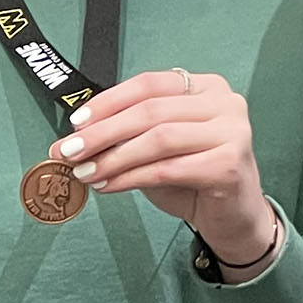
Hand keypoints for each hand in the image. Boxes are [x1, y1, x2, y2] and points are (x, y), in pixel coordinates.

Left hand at [55, 69, 277, 270]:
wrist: (233, 217)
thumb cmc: (193, 176)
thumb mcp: (157, 146)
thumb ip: (128, 132)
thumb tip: (78, 135)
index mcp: (205, 86)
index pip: (148, 85)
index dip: (107, 102)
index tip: (75, 123)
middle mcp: (224, 102)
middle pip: (150, 111)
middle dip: (102, 132)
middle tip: (69, 151)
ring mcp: (232, 132)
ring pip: (158, 139)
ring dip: (113, 158)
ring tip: (85, 172)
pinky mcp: (230, 165)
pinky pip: (168, 169)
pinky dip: (131, 177)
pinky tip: (109, 186)